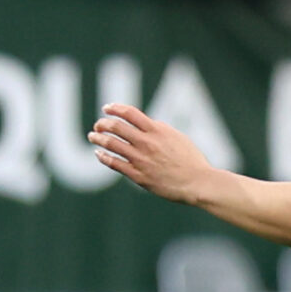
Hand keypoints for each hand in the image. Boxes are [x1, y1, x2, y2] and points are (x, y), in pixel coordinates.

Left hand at [88, 103, 213, 203]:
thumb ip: (160, 130)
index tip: (107, 108)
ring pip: (111, 144)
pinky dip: (103, 156)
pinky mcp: (138, 175)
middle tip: (99, 125)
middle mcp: (146, 143)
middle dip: (103, 123)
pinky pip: (114, 163)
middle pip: (116, 126)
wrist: (198, 183)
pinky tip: (99, 154)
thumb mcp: (179, 138)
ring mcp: (140, 159)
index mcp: (158, 131)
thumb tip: (146, 125)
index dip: (115, 108)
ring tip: (93, 136)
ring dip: (98, 138)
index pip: (129, 113)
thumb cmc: (192, 161)